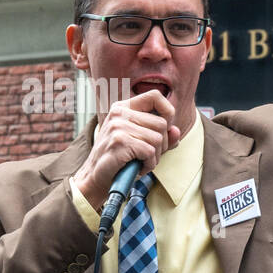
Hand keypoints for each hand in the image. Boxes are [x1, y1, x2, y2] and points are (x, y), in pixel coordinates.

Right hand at [71, 89, 179, 209]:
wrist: (96, 177)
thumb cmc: (121, 159)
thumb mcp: (142, 143)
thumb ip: (162, 136)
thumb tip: (176, 131)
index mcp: (124, 107)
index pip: (155, 96)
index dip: (167, 112)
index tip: (163, 129)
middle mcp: (120, 112)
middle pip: (162, 124)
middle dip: (162, 144)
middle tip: (147, 155)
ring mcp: (118, 125)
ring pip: (158, 139)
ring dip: (155, 157)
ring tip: (141, 161)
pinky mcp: (120, 141)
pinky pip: (150, 151)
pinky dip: (149, 164)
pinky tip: (138, 167)